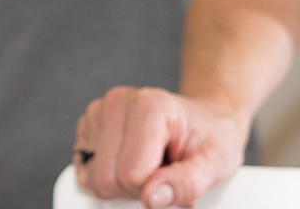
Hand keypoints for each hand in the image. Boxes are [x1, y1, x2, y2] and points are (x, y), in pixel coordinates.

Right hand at [75, 86, 249, 207]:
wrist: (205, 121)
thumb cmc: (210, 139)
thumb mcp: (214, 164)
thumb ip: (186, 184)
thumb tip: (152, 198)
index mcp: (151, 106)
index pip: (131, 175)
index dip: (153, 189)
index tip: (172, 176)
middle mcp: (119, 102)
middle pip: (105, 177)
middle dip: (133, 189)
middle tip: (160, 174)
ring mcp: (99, 111)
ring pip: (91, 176)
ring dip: (119, 182)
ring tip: (148, 165)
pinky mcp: (89, 124)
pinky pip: (84, 169)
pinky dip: (107, 173)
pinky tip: (129, 160)